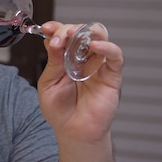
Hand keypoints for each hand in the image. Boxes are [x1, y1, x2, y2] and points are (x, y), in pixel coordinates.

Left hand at [36, 21, 123, 142]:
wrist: (73, 133)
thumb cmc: (60, 111)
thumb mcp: (48, 84)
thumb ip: (52, 63)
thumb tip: (53, 41)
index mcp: (65, 59)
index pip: (63, 36)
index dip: (56, 28)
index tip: (46, 28)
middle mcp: (82, 59)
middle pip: (81, 33)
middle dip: (69, 29)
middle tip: (60, 35)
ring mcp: (98, 66)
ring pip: (100, 38)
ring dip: (86, 33)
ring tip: (74, 36)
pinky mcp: (112, 76)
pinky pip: (115, 57)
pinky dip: (107, 48)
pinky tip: (95, 46)